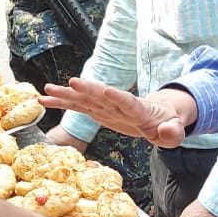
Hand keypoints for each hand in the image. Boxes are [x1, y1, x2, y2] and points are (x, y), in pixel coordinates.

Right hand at [38, 80, 195, 148]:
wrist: (157, 114)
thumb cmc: (166, 123)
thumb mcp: (173, 131)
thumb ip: (172, 132)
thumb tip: (166, 132)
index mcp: (139, 109)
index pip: (129, 102)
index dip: (119, 97)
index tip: (107, 90)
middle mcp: (119, 104)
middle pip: (101, 96)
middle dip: (87, 90)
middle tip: (72, 83)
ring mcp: (106, 106)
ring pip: (84, 99)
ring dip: (66, 94)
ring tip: (46, 89)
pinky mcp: (97, 111)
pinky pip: (77, 106)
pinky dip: (61, 103)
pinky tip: (44, 100)